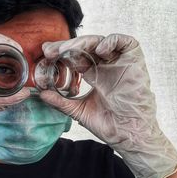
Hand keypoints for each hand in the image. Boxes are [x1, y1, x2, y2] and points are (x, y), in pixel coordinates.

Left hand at [40, 34, 176, 177]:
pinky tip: (99, 50)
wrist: (129, 135)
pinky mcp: (135, 62)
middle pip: (85, 47)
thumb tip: (42, 95)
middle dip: (67, 46)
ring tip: (67, 50)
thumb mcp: (79, 110)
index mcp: (94, 74)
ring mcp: (120, 63)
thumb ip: (61, 102)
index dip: (62, 52)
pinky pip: (126, 42)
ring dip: (83, 43)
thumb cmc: (109, 125)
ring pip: (101, 42)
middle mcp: (106, 65)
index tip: (46, 54)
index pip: (76, 56)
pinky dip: (112, 42)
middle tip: (50, 51)